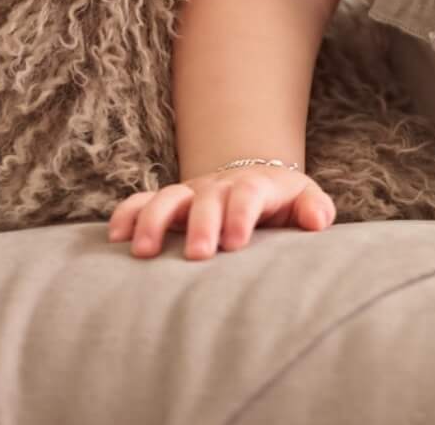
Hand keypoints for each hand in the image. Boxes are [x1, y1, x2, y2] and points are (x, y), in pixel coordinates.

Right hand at [108, 164, 335, 260]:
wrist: (253, 180)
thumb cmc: (280, 203)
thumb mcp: (302, 200)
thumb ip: (313, 208)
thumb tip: (319, 220)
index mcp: (254, 186)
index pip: (248, 193)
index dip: (241, 213)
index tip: (236, 242)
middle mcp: (219, 187)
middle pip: (207, 197)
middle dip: (200, 223)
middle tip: (198, 254)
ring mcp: (191, 194)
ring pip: (168, 197)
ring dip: (155, 221)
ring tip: (144, 252)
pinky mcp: (168, 203)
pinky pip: (141, 202)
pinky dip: (127, 215)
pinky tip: (115, 238)